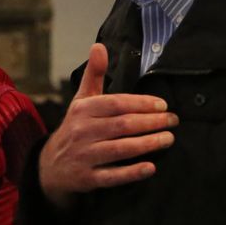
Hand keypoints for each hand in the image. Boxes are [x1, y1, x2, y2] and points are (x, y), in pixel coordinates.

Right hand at [39, 43, 176, 205]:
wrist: (52, 166)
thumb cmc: (76, 128)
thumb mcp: (81, 100)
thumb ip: (94, 74)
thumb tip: (99, 46)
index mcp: (83, 110)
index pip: (116, 104)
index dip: (141, 103)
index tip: (163, 105)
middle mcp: (82, 132)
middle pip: (122, 125)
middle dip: (151, 122)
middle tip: (173, 121)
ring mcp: (84, 156)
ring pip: (120, 149)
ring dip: (148, 144)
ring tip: (168, 139)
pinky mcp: (88, 178)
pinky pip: (112, 176)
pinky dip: (132, 172)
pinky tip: (151, 168)